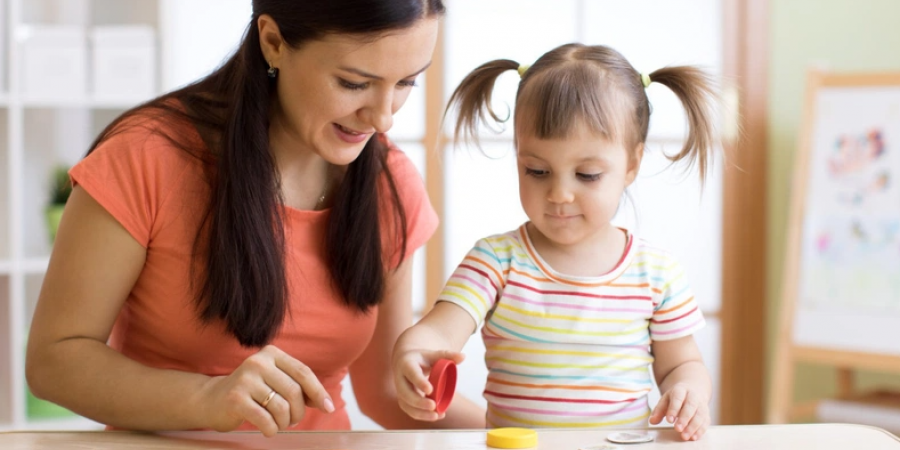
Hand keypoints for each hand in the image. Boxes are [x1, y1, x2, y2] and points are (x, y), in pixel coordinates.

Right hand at [196, 345, 334, 436]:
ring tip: (279, 424)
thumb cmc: (252, 392)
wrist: (212, 399)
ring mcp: (245, 379)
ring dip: (285, 422)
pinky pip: (265, 419)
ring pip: (281, 407)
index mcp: (271, 353)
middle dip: (298, 412)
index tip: (329, 408)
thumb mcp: (275, 382)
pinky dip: (271, 429)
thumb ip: (298, 387)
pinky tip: (268, 429)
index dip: (318, 392)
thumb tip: (325, 402)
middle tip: (293, 421)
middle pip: (294, 391)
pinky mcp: (235, 398)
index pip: (303, 372)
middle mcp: (258, 362)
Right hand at [392, 348, 463, 420]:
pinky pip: (409, 410)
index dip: (420, 382)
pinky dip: (421, 415)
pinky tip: (435, 416)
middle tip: (433, 406)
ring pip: (406, 404)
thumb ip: (447, 355)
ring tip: (436, 415)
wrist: (406, 362)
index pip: (412, 373)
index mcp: (407, 364)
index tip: (430, 390)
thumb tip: (463, 357)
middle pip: (405, 392)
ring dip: (420, 412)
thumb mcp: (433, 354)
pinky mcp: (403, 400)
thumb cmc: (422, 358)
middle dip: (418, 401)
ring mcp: (400, 390)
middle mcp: (400, 378)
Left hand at [649, 383, 709, 440]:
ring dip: (693, 426)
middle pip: (691, 406)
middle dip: (684, 418)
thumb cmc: (677, 397)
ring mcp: (702, 404)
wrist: (693, 389)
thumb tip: (652, 421)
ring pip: (700, 414)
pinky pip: (706, 421)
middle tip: (678, 429)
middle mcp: (693, 396)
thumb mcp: (666, 399)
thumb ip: (659, 410)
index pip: (678, 398)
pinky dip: (700, 430)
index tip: (669, 420)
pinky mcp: (707, 413)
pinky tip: (694, 437)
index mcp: (681, 390)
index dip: (674, 409)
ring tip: (685, 436)